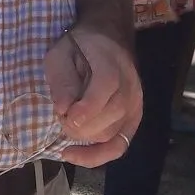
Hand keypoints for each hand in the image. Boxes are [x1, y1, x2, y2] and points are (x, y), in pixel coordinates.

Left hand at [44, 29, 142, 167]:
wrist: (108, 38)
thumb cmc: (79, 45)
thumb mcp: (60, 53)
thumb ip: (62, 78)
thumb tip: (63, 109)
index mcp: (112, 64)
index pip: (106, 88)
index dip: (87, 108)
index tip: (66, 116)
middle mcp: (130, 87)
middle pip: (108, 118)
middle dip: (78, 126)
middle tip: (59, 115)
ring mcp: (135, 106)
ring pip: (109, 135)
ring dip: (83, 137)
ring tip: (67, 122)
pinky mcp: (133, 119)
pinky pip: (119, 146)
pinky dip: (98, 156)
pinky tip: (75, 156)